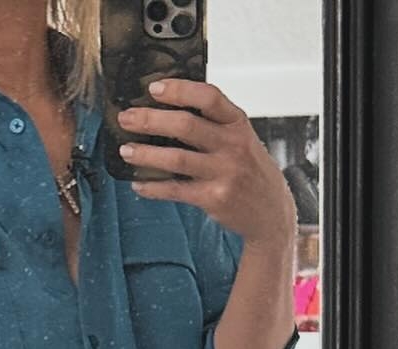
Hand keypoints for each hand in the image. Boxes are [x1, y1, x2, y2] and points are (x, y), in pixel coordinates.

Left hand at [117, 79, 296, 246]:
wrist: (271, 211)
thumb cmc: (249, 170)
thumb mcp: (242, 138)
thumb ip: (214, 124)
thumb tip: (169, 109)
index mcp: (238, 123)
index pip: (209, 97)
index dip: (179, 90)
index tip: (154, 88)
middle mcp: (233, 145)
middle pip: (186, 126)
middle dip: (150, 120)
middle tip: (127, 118)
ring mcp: (224, 173)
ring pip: (176, 159)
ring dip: (145, 154)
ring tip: (126, 150)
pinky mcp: (214, 198)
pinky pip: (175, 190)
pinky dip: (153, 187)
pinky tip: (138, 183)